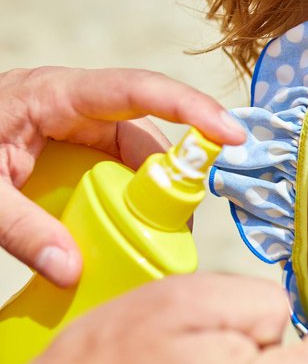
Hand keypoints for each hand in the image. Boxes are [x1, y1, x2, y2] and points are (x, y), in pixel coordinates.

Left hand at [0, 66, 245, 286]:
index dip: (190, 108)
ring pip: (133, 156)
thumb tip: (74, 272)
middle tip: (185, 219)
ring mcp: (71, 129)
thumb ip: (21, 230)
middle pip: (143, 130)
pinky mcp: (68, 153)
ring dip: (150, 192)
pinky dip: (127, 200)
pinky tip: (129, 229)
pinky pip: (113, 172)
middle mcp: (70, 106)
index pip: (136, 90)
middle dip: (173, 170)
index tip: (230, 135)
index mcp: (50, 94)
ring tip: (159, 233)